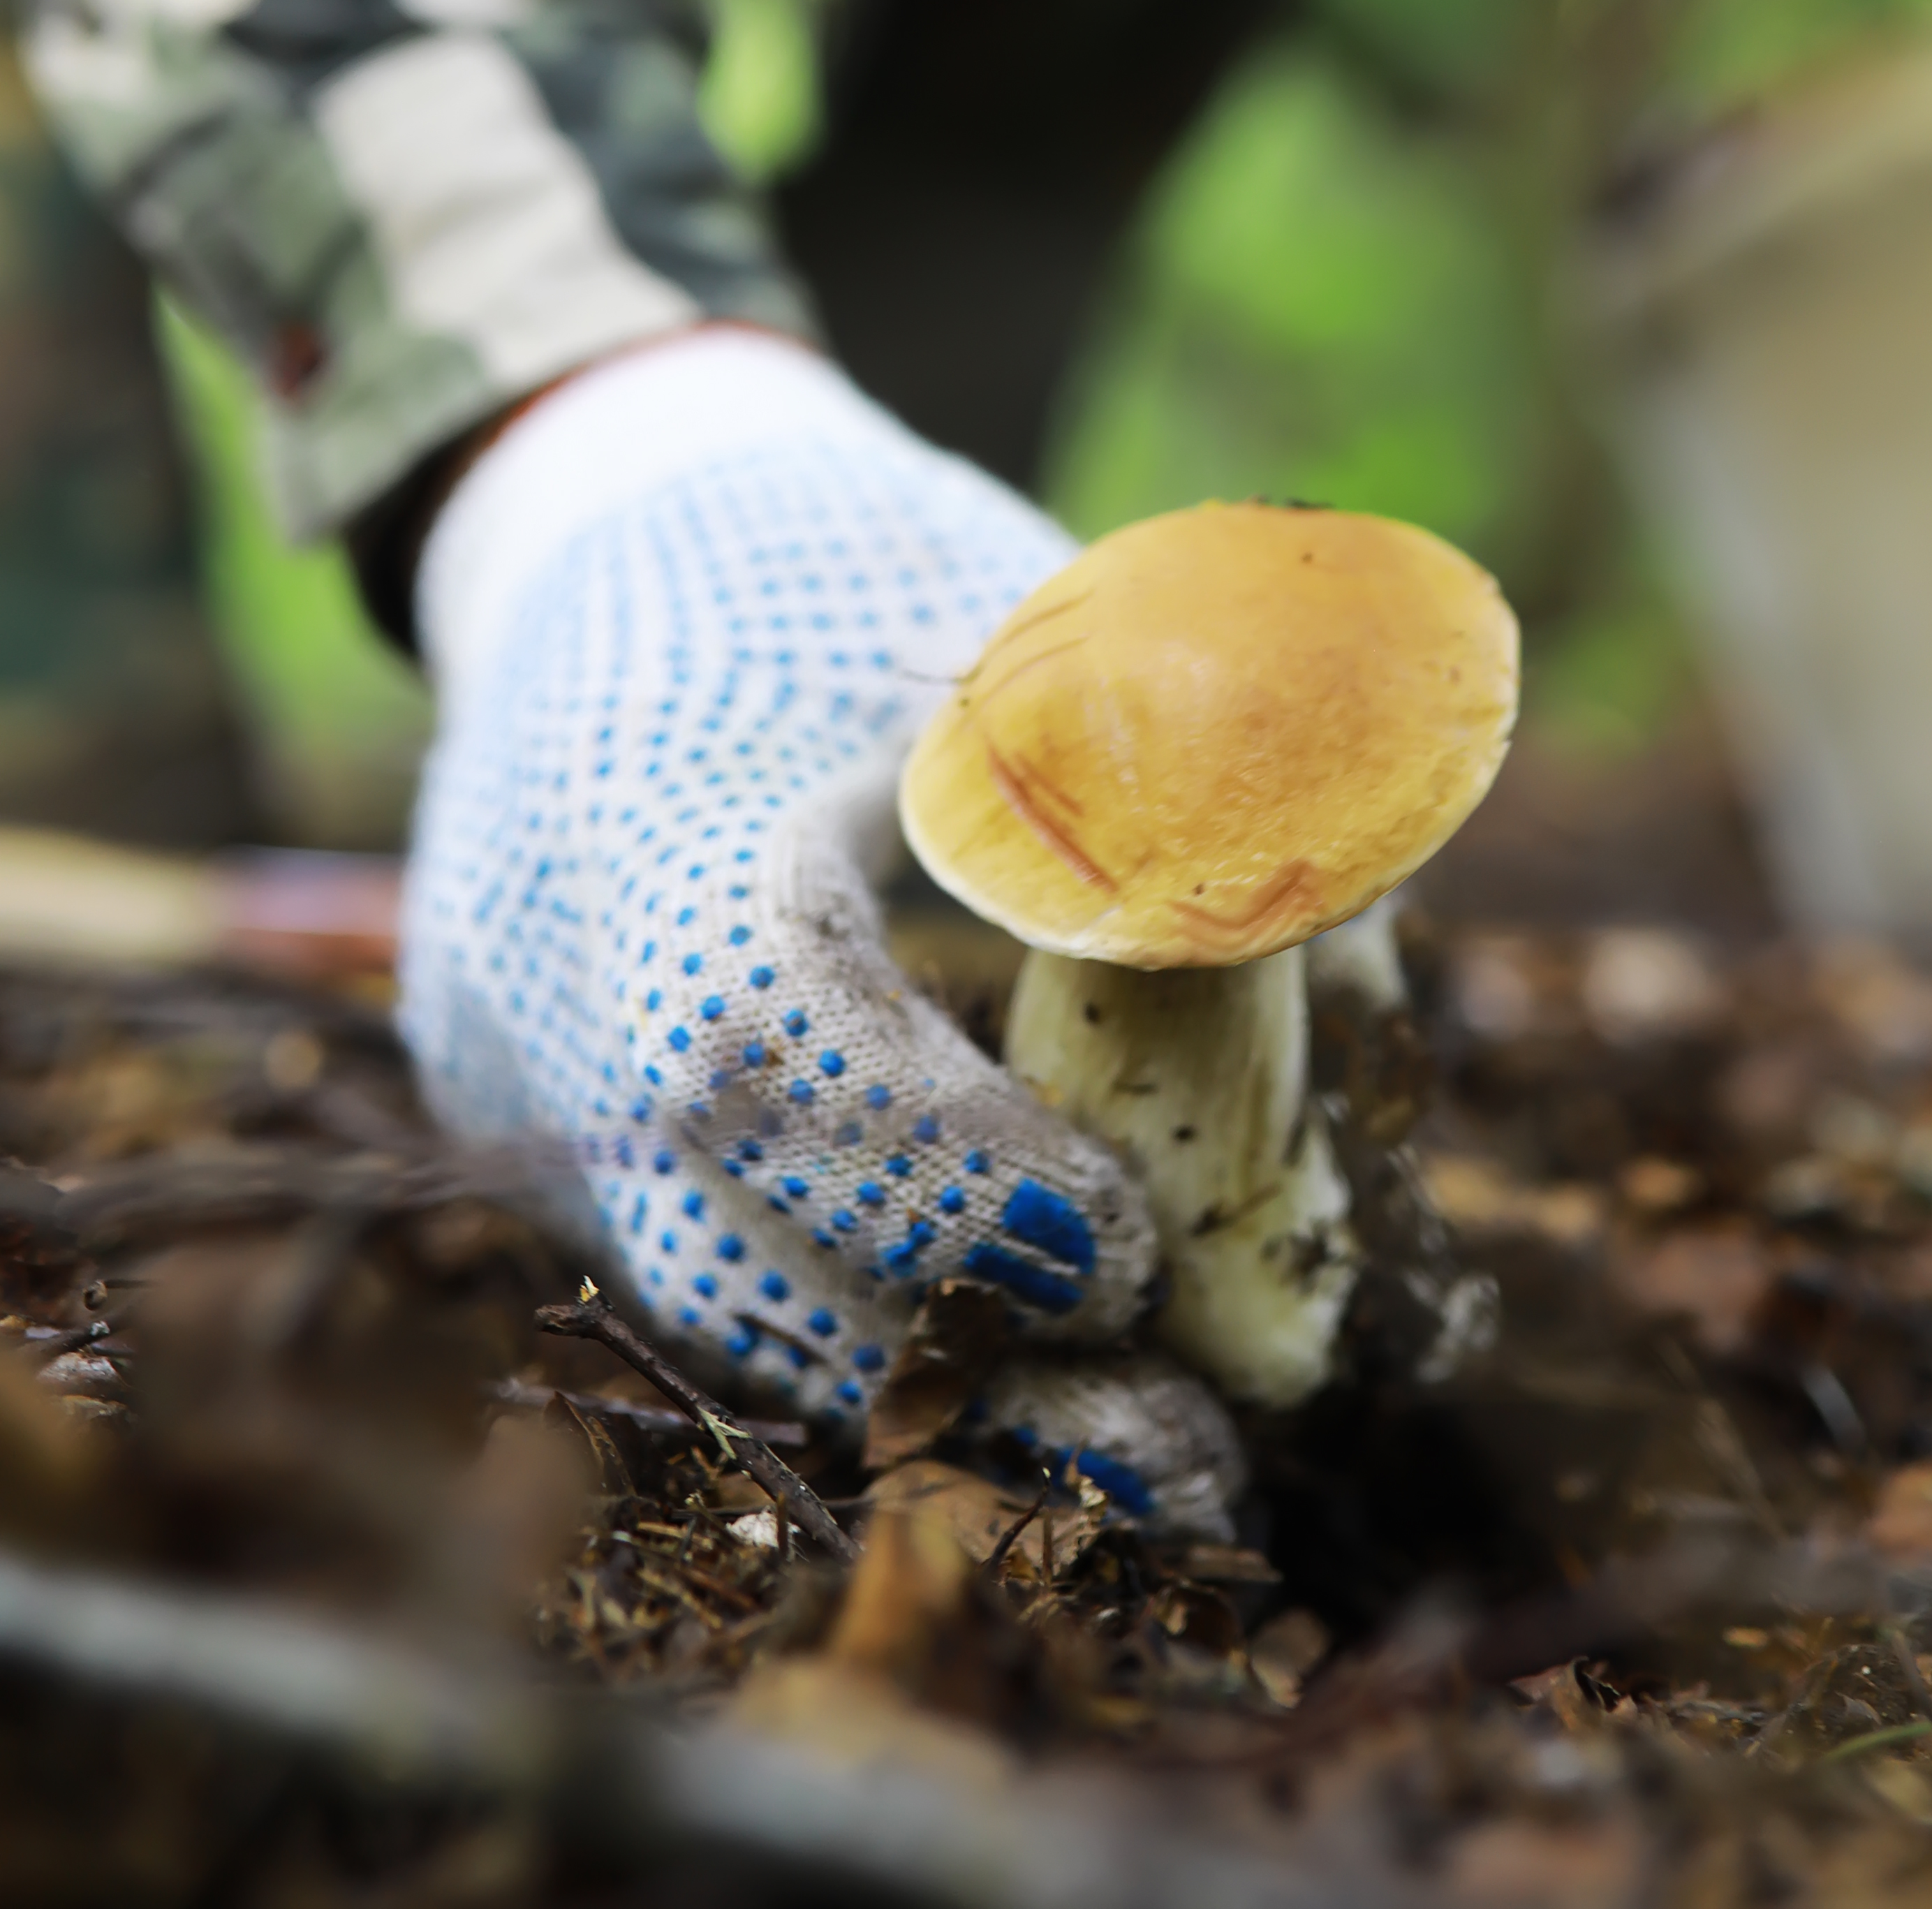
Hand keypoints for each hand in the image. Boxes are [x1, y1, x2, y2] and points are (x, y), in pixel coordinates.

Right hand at [398, 331, 1159, 1428]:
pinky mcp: (532, 1127)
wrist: (589, 523)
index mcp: (654, 792)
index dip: (946, 1174)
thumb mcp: (1007, 614)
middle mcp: (547, 966)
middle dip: (974, 1369)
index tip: (1123, 1247)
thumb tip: (1370, 950)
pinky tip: (1031, 1363)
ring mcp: (518, 1068)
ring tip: (1158, 1451)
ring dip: (939, 1387)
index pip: (768, 1042)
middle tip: (1196, 1451)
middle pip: (739, 1241)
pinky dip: (871, 1321)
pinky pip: (705, 1262)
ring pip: (724, 1296)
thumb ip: (1170, 770)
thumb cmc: (836, 553)